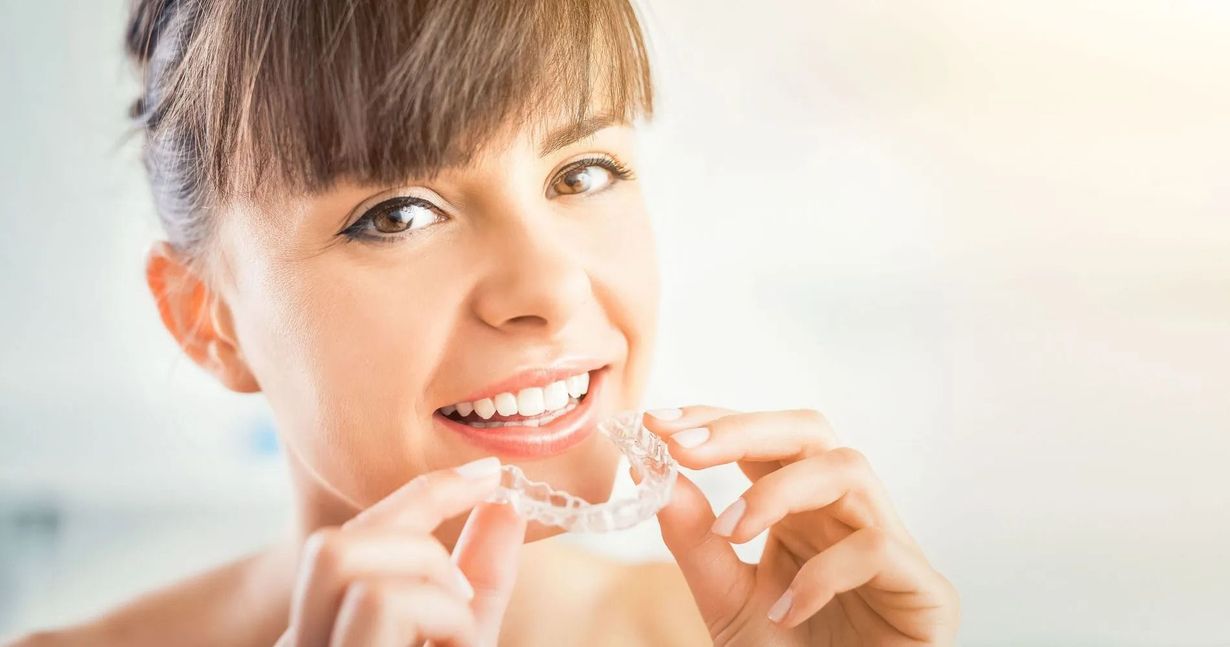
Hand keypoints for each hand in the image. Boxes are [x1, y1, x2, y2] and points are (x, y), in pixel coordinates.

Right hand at [274, 457, 525, 646]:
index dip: (423, 492)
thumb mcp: (466, 637)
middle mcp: (301, 642)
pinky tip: (455, 646)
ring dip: (425, 575)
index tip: (488, 473)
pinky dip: (442, 614)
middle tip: (464, 587)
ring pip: (341, 556)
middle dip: (410, 531)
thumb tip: (507, 505)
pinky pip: (379, 601)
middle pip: (331, 538)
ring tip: (457, 629)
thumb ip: (481, 582)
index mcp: (326, 628)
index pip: (351, 537)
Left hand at [641, 406, 958, 645]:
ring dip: (779, 490)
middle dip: (743, 430)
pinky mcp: (925, 589)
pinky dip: (823, 572)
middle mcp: (845, 514)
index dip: (716, 421)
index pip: (764, 441)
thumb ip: (695, 540)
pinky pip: (877, 547)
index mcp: (801, 510)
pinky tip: (788, 610)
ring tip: (731, 532)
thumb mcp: (726, 600)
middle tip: (683, 446)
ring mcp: (891, 545)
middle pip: (811, 432)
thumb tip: (651, 469)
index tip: (657, 422)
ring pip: (849, 468)